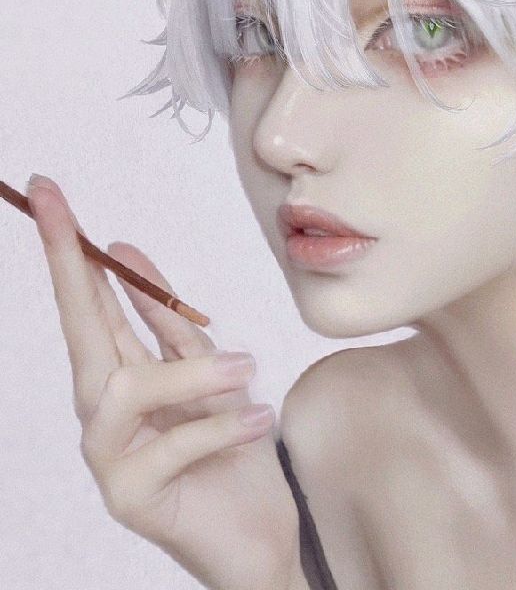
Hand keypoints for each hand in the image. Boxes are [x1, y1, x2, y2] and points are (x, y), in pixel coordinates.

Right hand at [28, 175, 302, 589]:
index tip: (50, 192)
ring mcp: (108, 457)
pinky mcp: (128, 497)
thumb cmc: (231, 447)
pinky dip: (224, 427)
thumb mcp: (213, 373)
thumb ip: (172, 323)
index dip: (72, 250)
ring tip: (247, 373)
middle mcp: (103, 412)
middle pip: (81, 330)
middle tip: (58, 203)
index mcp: (122, 377)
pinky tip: (257, 423)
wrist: (259, 529)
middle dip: (72, 265)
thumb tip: (128, 250)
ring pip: (133, 386)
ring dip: (197, 373)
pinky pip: (176, 442)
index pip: (91, 304)